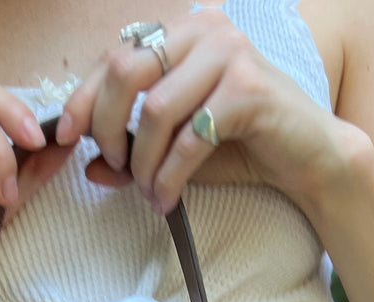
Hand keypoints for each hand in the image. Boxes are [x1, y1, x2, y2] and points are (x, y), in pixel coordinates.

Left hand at [55, 8, 342, 214]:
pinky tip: (165, 200)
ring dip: (141, 162)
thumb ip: (135, 151)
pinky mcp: (249, 89)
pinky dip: (169, 177)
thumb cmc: (242, 146)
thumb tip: (88, 167)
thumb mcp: (178, 147)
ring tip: (147, 190)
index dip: (83, 97)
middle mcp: (204, 30)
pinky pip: (190, 139)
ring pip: (155, 109)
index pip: (115, 56)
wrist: (307, 157)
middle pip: (126, 72)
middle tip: (112, 165)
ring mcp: (229, 54)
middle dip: (108, 127)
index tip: (66, 136)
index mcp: (183, 31)